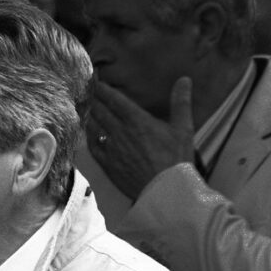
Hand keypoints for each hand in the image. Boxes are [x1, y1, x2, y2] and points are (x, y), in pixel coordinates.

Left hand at [86, 77, 194, 199]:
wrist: (166, 191)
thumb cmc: (177, 159)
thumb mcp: (183, 128)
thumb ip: (181, 102)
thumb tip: (184, 79)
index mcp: (137, 120)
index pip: (114, 99)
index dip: (103, 89)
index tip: (96, 82)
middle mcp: (120, 132)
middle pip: (100, 111)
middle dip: (93, 100)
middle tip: (86, 91)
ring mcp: (111, 149)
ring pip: (93, 127)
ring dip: (89, 116)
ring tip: (86, 109)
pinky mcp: (108, 165)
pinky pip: (93, 147)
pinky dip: (89, 136)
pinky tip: (88, 133)